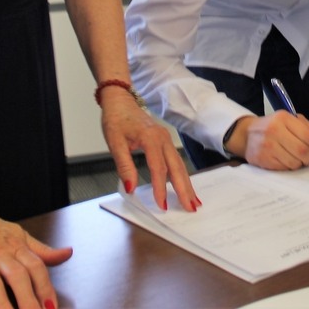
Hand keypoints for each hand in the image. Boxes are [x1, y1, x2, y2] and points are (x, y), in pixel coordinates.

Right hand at [0, 203, 70, 308]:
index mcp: (17, 247)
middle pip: (18, 277)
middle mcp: (0, 254)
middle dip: (29, 301)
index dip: (45, 288)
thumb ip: (42, 251)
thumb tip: (68, 253)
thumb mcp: (20, 236)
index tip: (52, 308)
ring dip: (4, 305)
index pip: (36, 268)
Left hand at [100, 90, 199, 211]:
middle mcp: (162, 138)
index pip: (158, 168)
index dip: (161, 188)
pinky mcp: (165, 141)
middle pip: (176, 167)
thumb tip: (130, 188)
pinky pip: (176, 160)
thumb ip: (124, 166)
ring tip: (193, 201)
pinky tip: (186, 186)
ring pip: (180, 164)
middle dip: (184, 189)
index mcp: (150, 138)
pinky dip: (183, 175)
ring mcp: (166, 139)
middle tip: (190, 208)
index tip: (163, 205)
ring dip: (187, 184)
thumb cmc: (116, 119)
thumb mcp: (114, 142)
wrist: (120, 101)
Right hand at [230, 112, 308, 169]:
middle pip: (302, 150)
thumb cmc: (273, 127)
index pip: (308, 135)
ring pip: (294, 162)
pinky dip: (289, 166)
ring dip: (299, 163)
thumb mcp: (291, 120)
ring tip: (296, 158)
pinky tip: (284, 159)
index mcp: (283, 118)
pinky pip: (284, 168)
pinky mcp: (263, 159)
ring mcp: (267, 145)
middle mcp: (274, 130)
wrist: (247, 134)